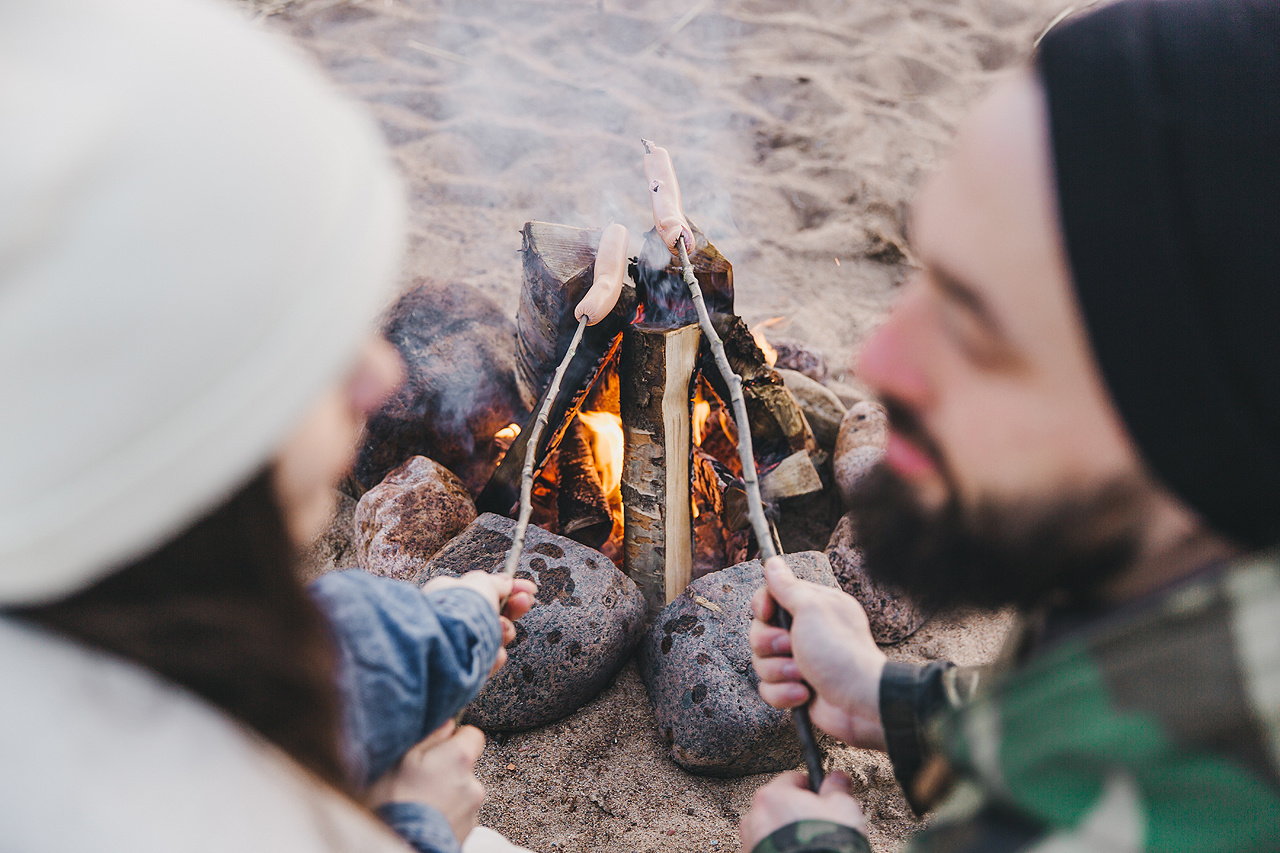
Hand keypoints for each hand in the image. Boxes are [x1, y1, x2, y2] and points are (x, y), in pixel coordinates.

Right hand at [366, 721, 485, 842]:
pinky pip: (458, 815)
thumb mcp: (401, 760)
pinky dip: (445, 815)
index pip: (474, 735)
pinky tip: (425, 818)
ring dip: (446, 794)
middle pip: (466, 767)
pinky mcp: (467, 833)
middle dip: (447, 769)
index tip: (438, 747)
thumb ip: (430, 737)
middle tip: (419, 779)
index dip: (456, 738)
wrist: (399, 847)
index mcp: (460, 760)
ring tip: (419, 803)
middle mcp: (473, 785)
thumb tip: (447, 724)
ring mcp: (472, 812)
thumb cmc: (394, 804)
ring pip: (461, 792)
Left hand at [423, 571, 537, 673]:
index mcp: (450, 595)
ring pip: (495, 637)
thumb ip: (497, 582)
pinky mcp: (466, 668)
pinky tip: (492, 654)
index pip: (485, 590)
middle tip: (524, 602)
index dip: (510, 588)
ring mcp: (460, 644)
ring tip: (501, 630)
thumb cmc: (457, 612)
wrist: (445, 649)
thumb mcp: (481, 583)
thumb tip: (506, 582)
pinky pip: (490, 659)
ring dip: (504, 632)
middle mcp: (454, 620)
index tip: (529, 589)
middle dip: (513, 608)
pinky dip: (494, 657)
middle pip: (493, 613)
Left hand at [739, 771, 866, 850]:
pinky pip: (768, 848)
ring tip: (810, 844)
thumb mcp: (842, 809)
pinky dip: (780, 850)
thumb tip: (837, 779)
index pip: (792, 779)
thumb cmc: (825, 845)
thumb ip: (837, 789)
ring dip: (786, 834)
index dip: (811, 789)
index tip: (822, 798)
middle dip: (796, 813)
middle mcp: (755, 817)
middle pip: (778, 806)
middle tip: (818, 825)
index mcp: (773, 796)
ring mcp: (751, 842)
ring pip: (770, 830)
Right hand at [750, 556, 887, 749]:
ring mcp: (799, 661)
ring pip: (761, 662)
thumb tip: (772, 562)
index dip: (762, 605)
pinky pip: (768, 688)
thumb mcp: (812, 610)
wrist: (860, 702)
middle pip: (759, 631)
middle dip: (769, 643)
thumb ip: (787, 587)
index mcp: (813, 608)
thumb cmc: (840, 651)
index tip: (766, 613)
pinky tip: (804, 694)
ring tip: (802, 676)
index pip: (771, 596)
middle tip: (790, 646)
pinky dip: (783, 693)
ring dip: (779, 671)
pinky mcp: (795, 688)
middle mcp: (805, 632)